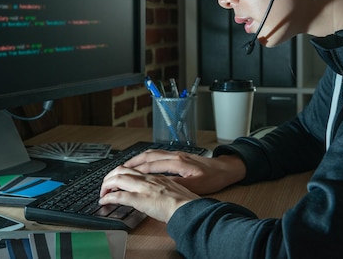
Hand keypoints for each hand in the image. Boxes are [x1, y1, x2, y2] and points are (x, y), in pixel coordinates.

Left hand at [99, 165, 199, 222]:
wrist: (189, 208)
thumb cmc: (185, 203)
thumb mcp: (174, 190)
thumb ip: (164, 188)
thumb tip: (158, 194)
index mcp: (157, 176)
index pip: (134, 169)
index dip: (122, 173)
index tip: (117, 178)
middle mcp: (148, 179)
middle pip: (122, 170)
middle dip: (110, 176)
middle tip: (106, 184)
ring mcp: (143, 188)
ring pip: (118, 179)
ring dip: (107, 185)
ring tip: (103, 192)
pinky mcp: (139, 199)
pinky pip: (119, 196)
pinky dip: (108, 198)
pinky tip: (104, 201)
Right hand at [122, 150, 245, 194]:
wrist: (226, 168)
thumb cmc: (214, 177)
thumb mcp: (196, 186)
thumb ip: (178, 186)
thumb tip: (160, 188)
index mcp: (178, 163)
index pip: (150, 165)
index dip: (135, 171)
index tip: (124, 176)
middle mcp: (175, 156)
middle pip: (147, 156)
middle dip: (131, 163)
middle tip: (117, 170)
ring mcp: (176, 154)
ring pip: (151, 154)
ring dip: (137, 159)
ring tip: (125, 166)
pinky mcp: (179, 156)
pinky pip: (157, 155)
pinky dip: (146, 158)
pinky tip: (142, 163)